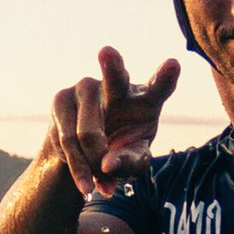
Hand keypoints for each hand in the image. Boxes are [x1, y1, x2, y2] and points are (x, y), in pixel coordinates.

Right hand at [51, 47, 179, 195]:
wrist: (86, 153)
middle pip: (116, 77)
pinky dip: (78, 167)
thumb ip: (129, 163)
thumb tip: (107, 164)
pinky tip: (87, 182)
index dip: (165, 77)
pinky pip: (67, 140)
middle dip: (112, 65)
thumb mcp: (134, 161)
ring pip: (87, 132)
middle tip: (107, 52)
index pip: (159, 87)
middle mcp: (118, 86)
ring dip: (94, 165)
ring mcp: (87, 87)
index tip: (173, 65)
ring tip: (103, 181)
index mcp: (146, 99)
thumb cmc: (121, 150)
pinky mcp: (61, 98)